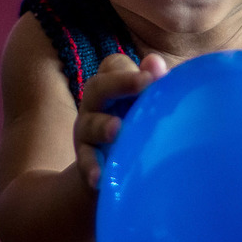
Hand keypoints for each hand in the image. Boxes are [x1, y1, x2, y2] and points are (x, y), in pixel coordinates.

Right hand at [74, 52, 167, 188]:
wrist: (112, 171)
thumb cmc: (137, 127)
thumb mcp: (146, 105)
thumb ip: (153, 84)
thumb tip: (156, 63)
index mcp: (112, 86)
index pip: (113, 66)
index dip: (129, 68)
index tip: (152, 75)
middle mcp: (95, 104)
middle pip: (98, 87)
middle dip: (120, 83)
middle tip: (144, 82)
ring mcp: (87, 132)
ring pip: (89, 124)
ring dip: (103, 126)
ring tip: (117, 130)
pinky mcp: (86, 159)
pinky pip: (85, 161)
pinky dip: (92, 168)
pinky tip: (99, 177)